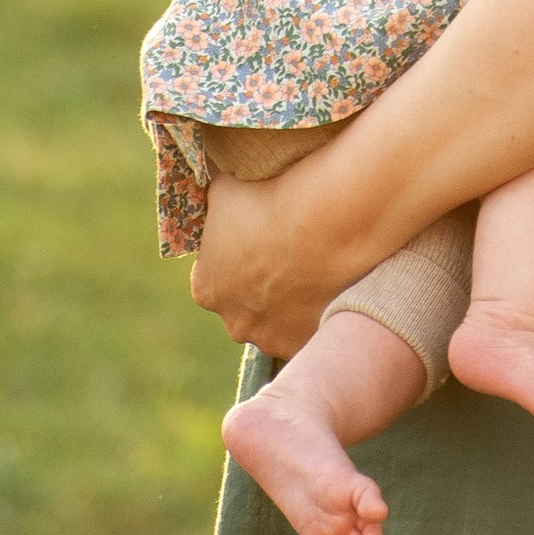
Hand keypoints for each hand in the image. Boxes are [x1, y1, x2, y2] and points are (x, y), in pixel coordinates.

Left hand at [190, 166, 335, 354]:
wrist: (322, 223)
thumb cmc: (269, 201)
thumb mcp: (225, 191)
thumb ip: (215, 209)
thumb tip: (215, 202)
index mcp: (207, 288)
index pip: (214, 277)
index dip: (236, 258)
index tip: (258, 241)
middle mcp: (234, 322)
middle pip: (245, 305)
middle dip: (261, 286)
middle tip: (288, 255)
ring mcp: (271, 338)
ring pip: (278, 321)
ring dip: (289, 302)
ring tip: (312, 268)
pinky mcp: (306, 343)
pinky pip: (308, 329)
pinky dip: (315, 313)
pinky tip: (326, 286)